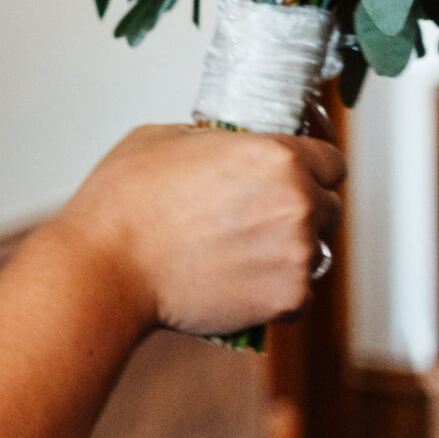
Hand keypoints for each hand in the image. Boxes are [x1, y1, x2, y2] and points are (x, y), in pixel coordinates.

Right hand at [52, 123, 343, 337]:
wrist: (106, 267)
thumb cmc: (124, 202)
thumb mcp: (165, 138)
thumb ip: (218, 141)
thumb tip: (229, 150)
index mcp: (275, 156)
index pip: (332, 160)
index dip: (310, 168)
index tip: (294, 178)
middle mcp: (298, 202)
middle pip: (328, 206)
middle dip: (299, 210)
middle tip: (253, 219)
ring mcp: (298, 254)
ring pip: (315, 251)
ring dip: (286, 251)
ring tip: (235, 253)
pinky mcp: (289, 298)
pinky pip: (298, 292)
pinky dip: (272, 289)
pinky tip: (232, 279)